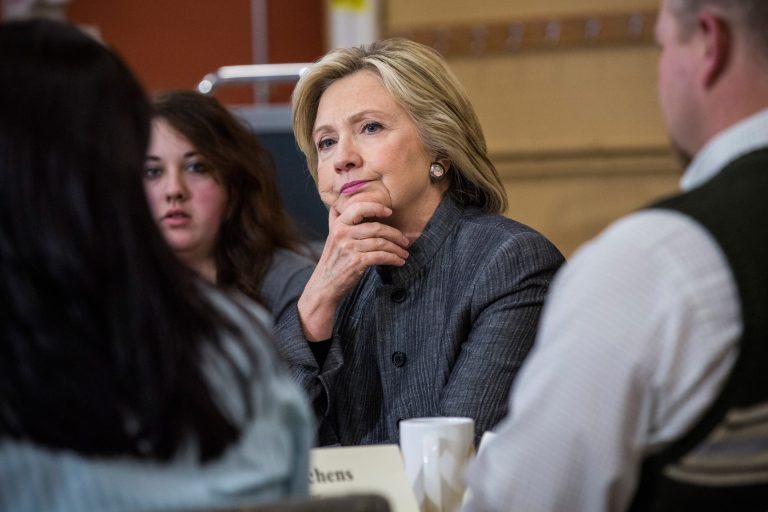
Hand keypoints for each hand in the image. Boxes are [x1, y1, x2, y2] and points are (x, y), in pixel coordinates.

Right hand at [298, 201, 408, 340]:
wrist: (324, 286)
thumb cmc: (331, 262)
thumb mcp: (331, 238)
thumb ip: (335, 221)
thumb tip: (337, 205)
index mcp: (338, 225)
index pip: (359, 208)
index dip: (376, 208)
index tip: (389, 212)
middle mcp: (343, 234)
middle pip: (376, 228)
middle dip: (395, 234)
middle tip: (405, 240)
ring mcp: (349, 248)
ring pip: (381, 243)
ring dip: (397, 248)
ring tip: (404, 253)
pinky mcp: (356, 262)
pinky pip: (382, 256)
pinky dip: (394, 258)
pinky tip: (399, 261)